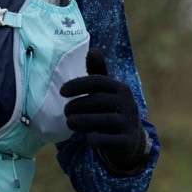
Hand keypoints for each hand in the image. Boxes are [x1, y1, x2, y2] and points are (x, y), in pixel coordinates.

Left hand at [60, 48, 147, 173]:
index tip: (61, 91)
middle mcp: (128, 103)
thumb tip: (92, 50)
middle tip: (65, 111)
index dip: (78, 84)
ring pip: (103, 120)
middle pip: (98, 101)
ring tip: (69, 122)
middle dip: (77, 105)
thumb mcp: (106, 92)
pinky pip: (110, 140)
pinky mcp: (128, 141)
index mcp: (120, 89)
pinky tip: (88, 138)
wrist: (130, 141)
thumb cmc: (111, 111)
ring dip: (82, 121)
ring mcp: (129, 123)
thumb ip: (97, 73)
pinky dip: (97, 139)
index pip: (98, 81)